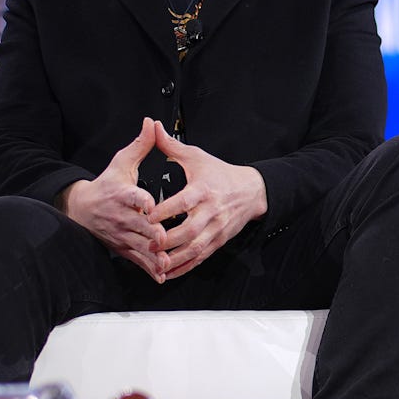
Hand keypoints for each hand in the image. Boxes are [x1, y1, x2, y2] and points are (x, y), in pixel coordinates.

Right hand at [59, 118, 175, 280]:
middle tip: (165, 236)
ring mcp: (123, 235)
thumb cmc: (107, 185)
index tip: (150, 204)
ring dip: (154, 254)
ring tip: (168, 260)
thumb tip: (152, 123)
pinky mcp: (125, 249)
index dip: (140, 201)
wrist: (83, 210)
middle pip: (138, 225)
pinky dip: (150, 269)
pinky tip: (163, 275)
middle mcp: (122, 217)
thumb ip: (140, 146)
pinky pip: (139, 261)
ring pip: (140, 246)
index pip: (131, 197)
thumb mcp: (122, 163)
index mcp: (122, 194)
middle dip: (152, 232)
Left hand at [146, 124, 268, 280]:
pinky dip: (185, 266)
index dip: (165, 211)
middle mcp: (211, 212)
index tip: (147, 215)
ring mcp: (216, 229)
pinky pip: (200, 257)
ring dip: (176, 257)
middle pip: (190, 230)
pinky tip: (169, 271)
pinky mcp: (218, 241)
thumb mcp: (197, 156)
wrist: (251, 191)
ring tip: (157, 262)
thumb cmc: (220, 173)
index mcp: (204, 190)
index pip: (184, 202)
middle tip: (149, 243)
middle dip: (169, 239)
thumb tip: (153, 127)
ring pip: (195, 248)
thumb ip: (171, 146)